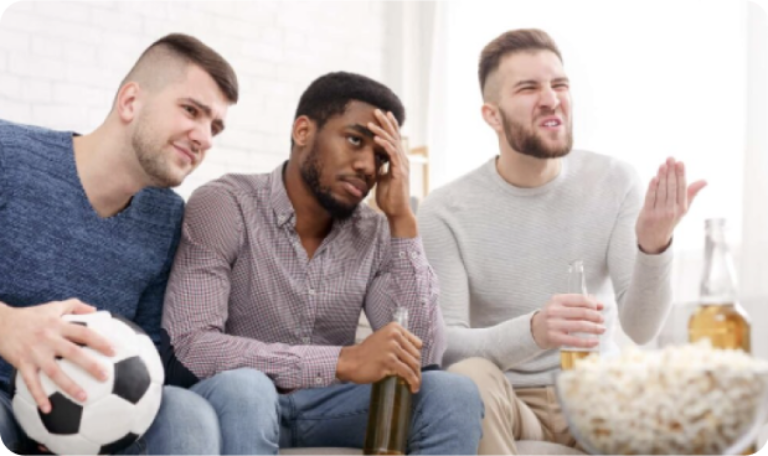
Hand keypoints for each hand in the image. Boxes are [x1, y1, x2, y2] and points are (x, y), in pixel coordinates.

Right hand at [0, 299, 114, 412]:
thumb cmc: (30, 315)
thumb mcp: (53, 307)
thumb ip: (74, 305)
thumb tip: (96, 310)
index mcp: (58, 325)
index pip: (84, 333)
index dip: (100, 341)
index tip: (115, 351)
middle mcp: (48, 339)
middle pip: (73, 353)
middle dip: (90, 365)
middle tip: (106, 377)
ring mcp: (35, 353)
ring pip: (54, 371)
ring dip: (69, 386)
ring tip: (84, 397)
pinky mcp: (22, 363)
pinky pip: (31, 382)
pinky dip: (38, 396)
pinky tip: (48, 409)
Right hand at [336, 321, 422, 392]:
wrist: (351, 361)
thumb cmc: (367, 353)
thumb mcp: (384, 339)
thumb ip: (398, 342)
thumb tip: (416, 356)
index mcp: (395, 327)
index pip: (417, 344)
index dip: (416, 356)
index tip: (413, 366)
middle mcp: (394, 335)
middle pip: (416, 355)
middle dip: (417, 369)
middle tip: (414, 378)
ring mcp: (391, 347)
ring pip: (413, 364)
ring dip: (417, 377)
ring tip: (416, 385)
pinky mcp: (389, 360)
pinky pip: (407, 373)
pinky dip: (413, 382)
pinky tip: (413, 388)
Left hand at [367, 110, 416, 237]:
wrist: (396, 211)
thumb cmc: (389, 197)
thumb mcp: (382, 178)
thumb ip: (381, 168)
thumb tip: (375, 160)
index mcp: (398, 160)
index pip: (394, 139)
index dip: (389, 126)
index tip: (382, 115)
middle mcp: (402, 160)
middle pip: (394, 136)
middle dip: (385, 123)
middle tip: (377, 110)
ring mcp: (402, 165)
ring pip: (392, 143)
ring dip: (381, 131)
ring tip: (371, 122)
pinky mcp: (399, 172)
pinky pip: (392, 155)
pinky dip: (384, 145)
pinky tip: (376, 139)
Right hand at [531, 294, 605, 349]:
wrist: (535, 329)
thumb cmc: (553, 316)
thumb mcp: (562, 305)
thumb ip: (580, 302)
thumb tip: (600, 305)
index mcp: (557, 299)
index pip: (580, 299)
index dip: (593, 304)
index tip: (600, 308)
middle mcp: (554, 310)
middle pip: (582, 312)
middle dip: (596, 316)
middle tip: (602, 320)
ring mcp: (554, 324)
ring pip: (580, 325)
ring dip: (594, 328)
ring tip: (602, 329)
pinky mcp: (554, 337)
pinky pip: (574, 340)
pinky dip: (587, 342)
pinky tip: (595, 342)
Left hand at [636, 157, 706, 253]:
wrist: (654, 239)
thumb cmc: (669, 220)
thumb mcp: (682, 209)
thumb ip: (690, 193)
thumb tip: (705, 180)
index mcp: (682, 208)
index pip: (682, 187)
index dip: (681, 174)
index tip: (680, 162)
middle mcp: (672, 210)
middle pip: (672, 187)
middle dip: (671, 172)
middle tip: (670, 158)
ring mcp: (660, 213)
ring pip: (662, 191)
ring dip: (662, 177)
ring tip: (662, 165)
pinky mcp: (648, 215)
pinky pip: (650, 199)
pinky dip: (652, 188)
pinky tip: (654, 178)